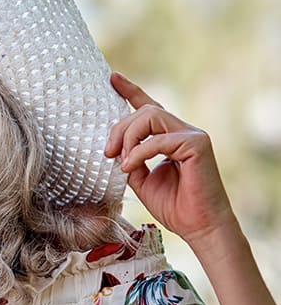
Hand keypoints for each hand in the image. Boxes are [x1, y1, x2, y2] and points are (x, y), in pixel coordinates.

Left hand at [105, 72, 239, 247]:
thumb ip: (129, 158)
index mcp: (169, 137)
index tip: (111, 77)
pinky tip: (129, 167)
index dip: (130, 90)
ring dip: (128, 137)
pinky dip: (138, 152)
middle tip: (107, 153)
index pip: (148, 107)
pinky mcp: (197, 144)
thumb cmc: (174, 206)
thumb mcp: (140, 178)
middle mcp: (183, 131)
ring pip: (150, 116)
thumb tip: (113, 147)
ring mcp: (192, 135)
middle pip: (143, 111)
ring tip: (121, 161)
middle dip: (119, 129)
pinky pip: (158, 139)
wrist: (198, 227)